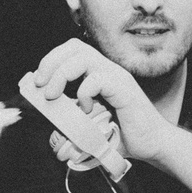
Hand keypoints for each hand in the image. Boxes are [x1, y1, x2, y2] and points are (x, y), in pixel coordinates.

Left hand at [32, 39, 170, 161]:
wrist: (153, 145)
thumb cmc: (125, 136)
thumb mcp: (91, 125)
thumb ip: (72, 119)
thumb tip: (49, 120)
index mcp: (101, 74)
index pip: (72, 51)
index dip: (51, 60)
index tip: (38, 82)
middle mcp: (109, 71)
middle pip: (74, 47)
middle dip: (50, 62)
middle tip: (40, 84)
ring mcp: (118, 78)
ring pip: (82, 58)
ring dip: (60, 74)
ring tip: (52, 95)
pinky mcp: (124, 90)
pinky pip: (97, 79)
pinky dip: (83, 92)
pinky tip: (85, 108)